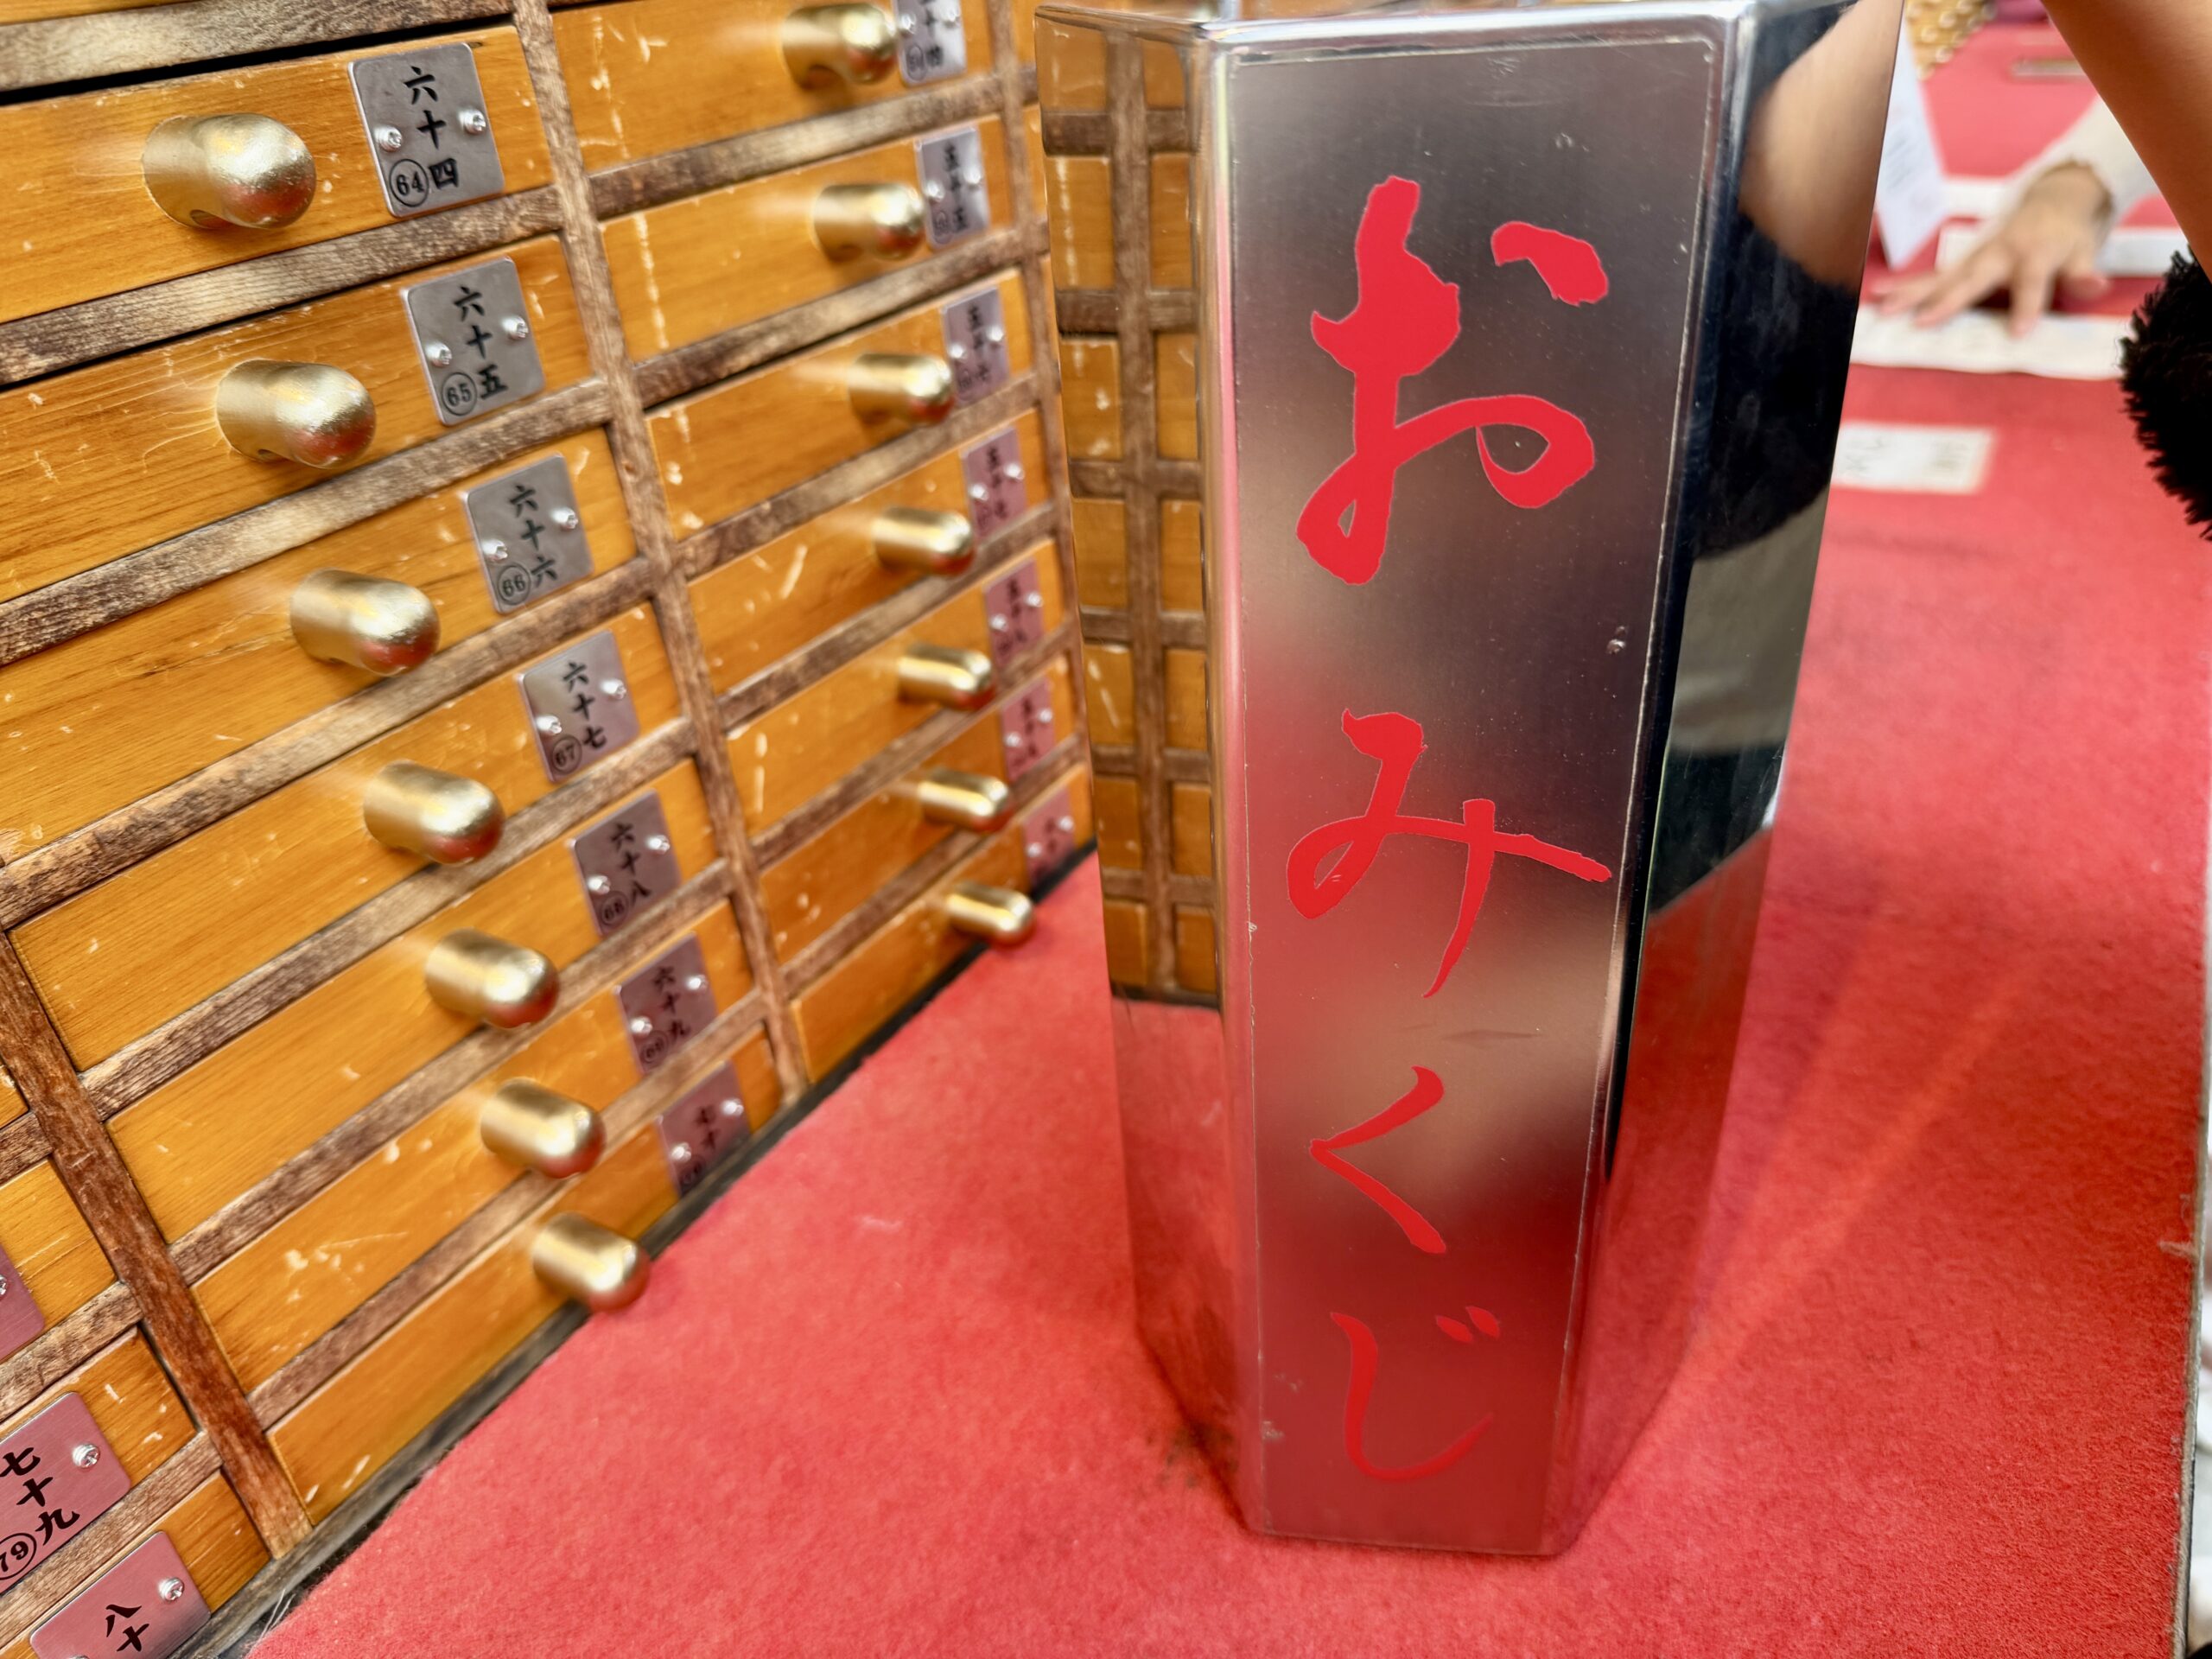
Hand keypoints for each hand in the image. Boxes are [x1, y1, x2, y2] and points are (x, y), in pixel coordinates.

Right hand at [1877, 161, 2114, 332]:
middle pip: (1971, 278)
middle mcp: (1999, 253)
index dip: (2027, 306)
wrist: (2054, 201)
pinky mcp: (1963, 263)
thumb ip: (2084, 273)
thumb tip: (2096, 286)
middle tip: (1922, 321)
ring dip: (1910, 293)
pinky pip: (1932, 276)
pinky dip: (1905, 286)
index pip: (2032, 281)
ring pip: (1942, 276)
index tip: (2019, 333)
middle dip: (1946, 300)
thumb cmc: (2069, 236)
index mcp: (2034, 252)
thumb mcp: (2085, 251)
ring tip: (1883, 308)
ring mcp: (1976, 257)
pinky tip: (1878, 296)